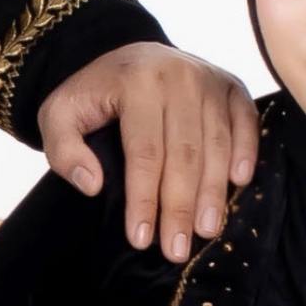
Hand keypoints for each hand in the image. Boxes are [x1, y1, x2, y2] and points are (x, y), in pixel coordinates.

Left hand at [37, 42, 259, 261]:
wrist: (131, 57)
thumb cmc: (97, 94)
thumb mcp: (60, 114)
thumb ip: (63, 148)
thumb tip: (92, 185)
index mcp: (136, 82)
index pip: (144, 151)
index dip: (144, 198)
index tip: (141, 238)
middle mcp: (178, 76)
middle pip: (183, 153)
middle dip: (180, 206)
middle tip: (177, 249)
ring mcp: (210, 79)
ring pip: (216, 144)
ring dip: (213, 192)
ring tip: (205, 230)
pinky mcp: (232, 86)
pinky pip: (246, 122)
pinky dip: (246, 153)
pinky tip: (238, 184)